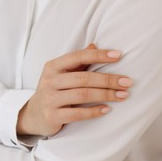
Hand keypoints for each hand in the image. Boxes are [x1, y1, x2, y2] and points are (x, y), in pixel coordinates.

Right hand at [17, 44, 132, 136]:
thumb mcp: (61, 74)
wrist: (34, 114)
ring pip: (82, 95)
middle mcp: (49, 81)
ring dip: (106, 95)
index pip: (78, 56)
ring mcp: (50, 99)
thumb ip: (77, 62)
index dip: (99, 55)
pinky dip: (94, 111)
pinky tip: (107, 109)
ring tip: (123, 95)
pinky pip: (77, 114)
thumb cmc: (53, 91)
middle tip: (127, 82)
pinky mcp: (52, 116)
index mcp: (53, 66)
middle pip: (83, 78)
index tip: (119, 55)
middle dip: (108, 80)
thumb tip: (95, 45)